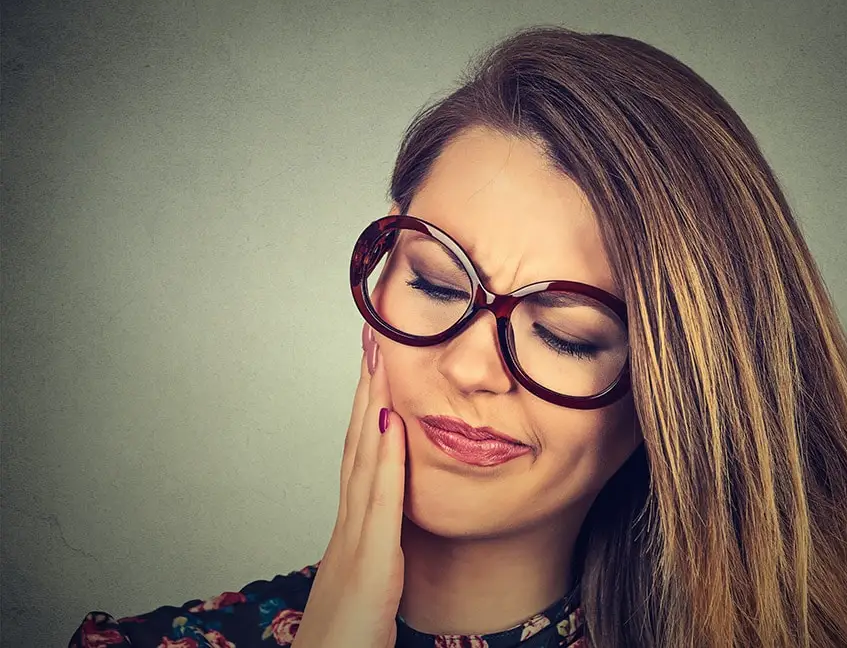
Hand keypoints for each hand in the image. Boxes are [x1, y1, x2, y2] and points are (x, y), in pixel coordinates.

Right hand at [293, 325, 405, 647]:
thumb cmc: (349, 640)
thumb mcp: (369, 587)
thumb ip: (379, 552)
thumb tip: (388, 527)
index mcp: (353, 532)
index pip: (362, 456)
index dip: (368, 407)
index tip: (378, 364)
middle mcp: (349, 527)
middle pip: (357, 443)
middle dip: (367, 388)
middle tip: (374, 335)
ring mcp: (355, 544)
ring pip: (363, 461)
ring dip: (371, 405)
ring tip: (379, 356)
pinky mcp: (370, 568)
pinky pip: (379, 506)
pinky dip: (385, 461)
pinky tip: (391, 424)